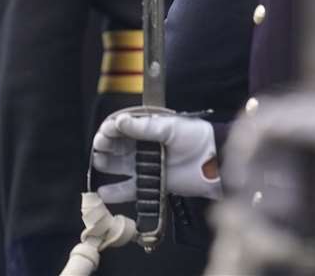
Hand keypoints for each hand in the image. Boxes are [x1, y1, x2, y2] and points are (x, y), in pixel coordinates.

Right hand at [92, 109, 220, 202]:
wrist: (215, 162)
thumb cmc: (196, 138)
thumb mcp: (171, 128)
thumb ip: (145, 127)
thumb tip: (119, 121)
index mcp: (150, 129)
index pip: (124, 127)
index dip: (112, 128)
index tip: (106, 130)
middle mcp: (144, 147)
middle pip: (117, 146)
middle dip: (106, 144)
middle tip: (101, 145)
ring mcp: (146, 166)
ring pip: (118, 165)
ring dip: (106, 164)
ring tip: (99, 161)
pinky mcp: (149, 184)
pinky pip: (128, 189)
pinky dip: (114, 192)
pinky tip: (103, 191)